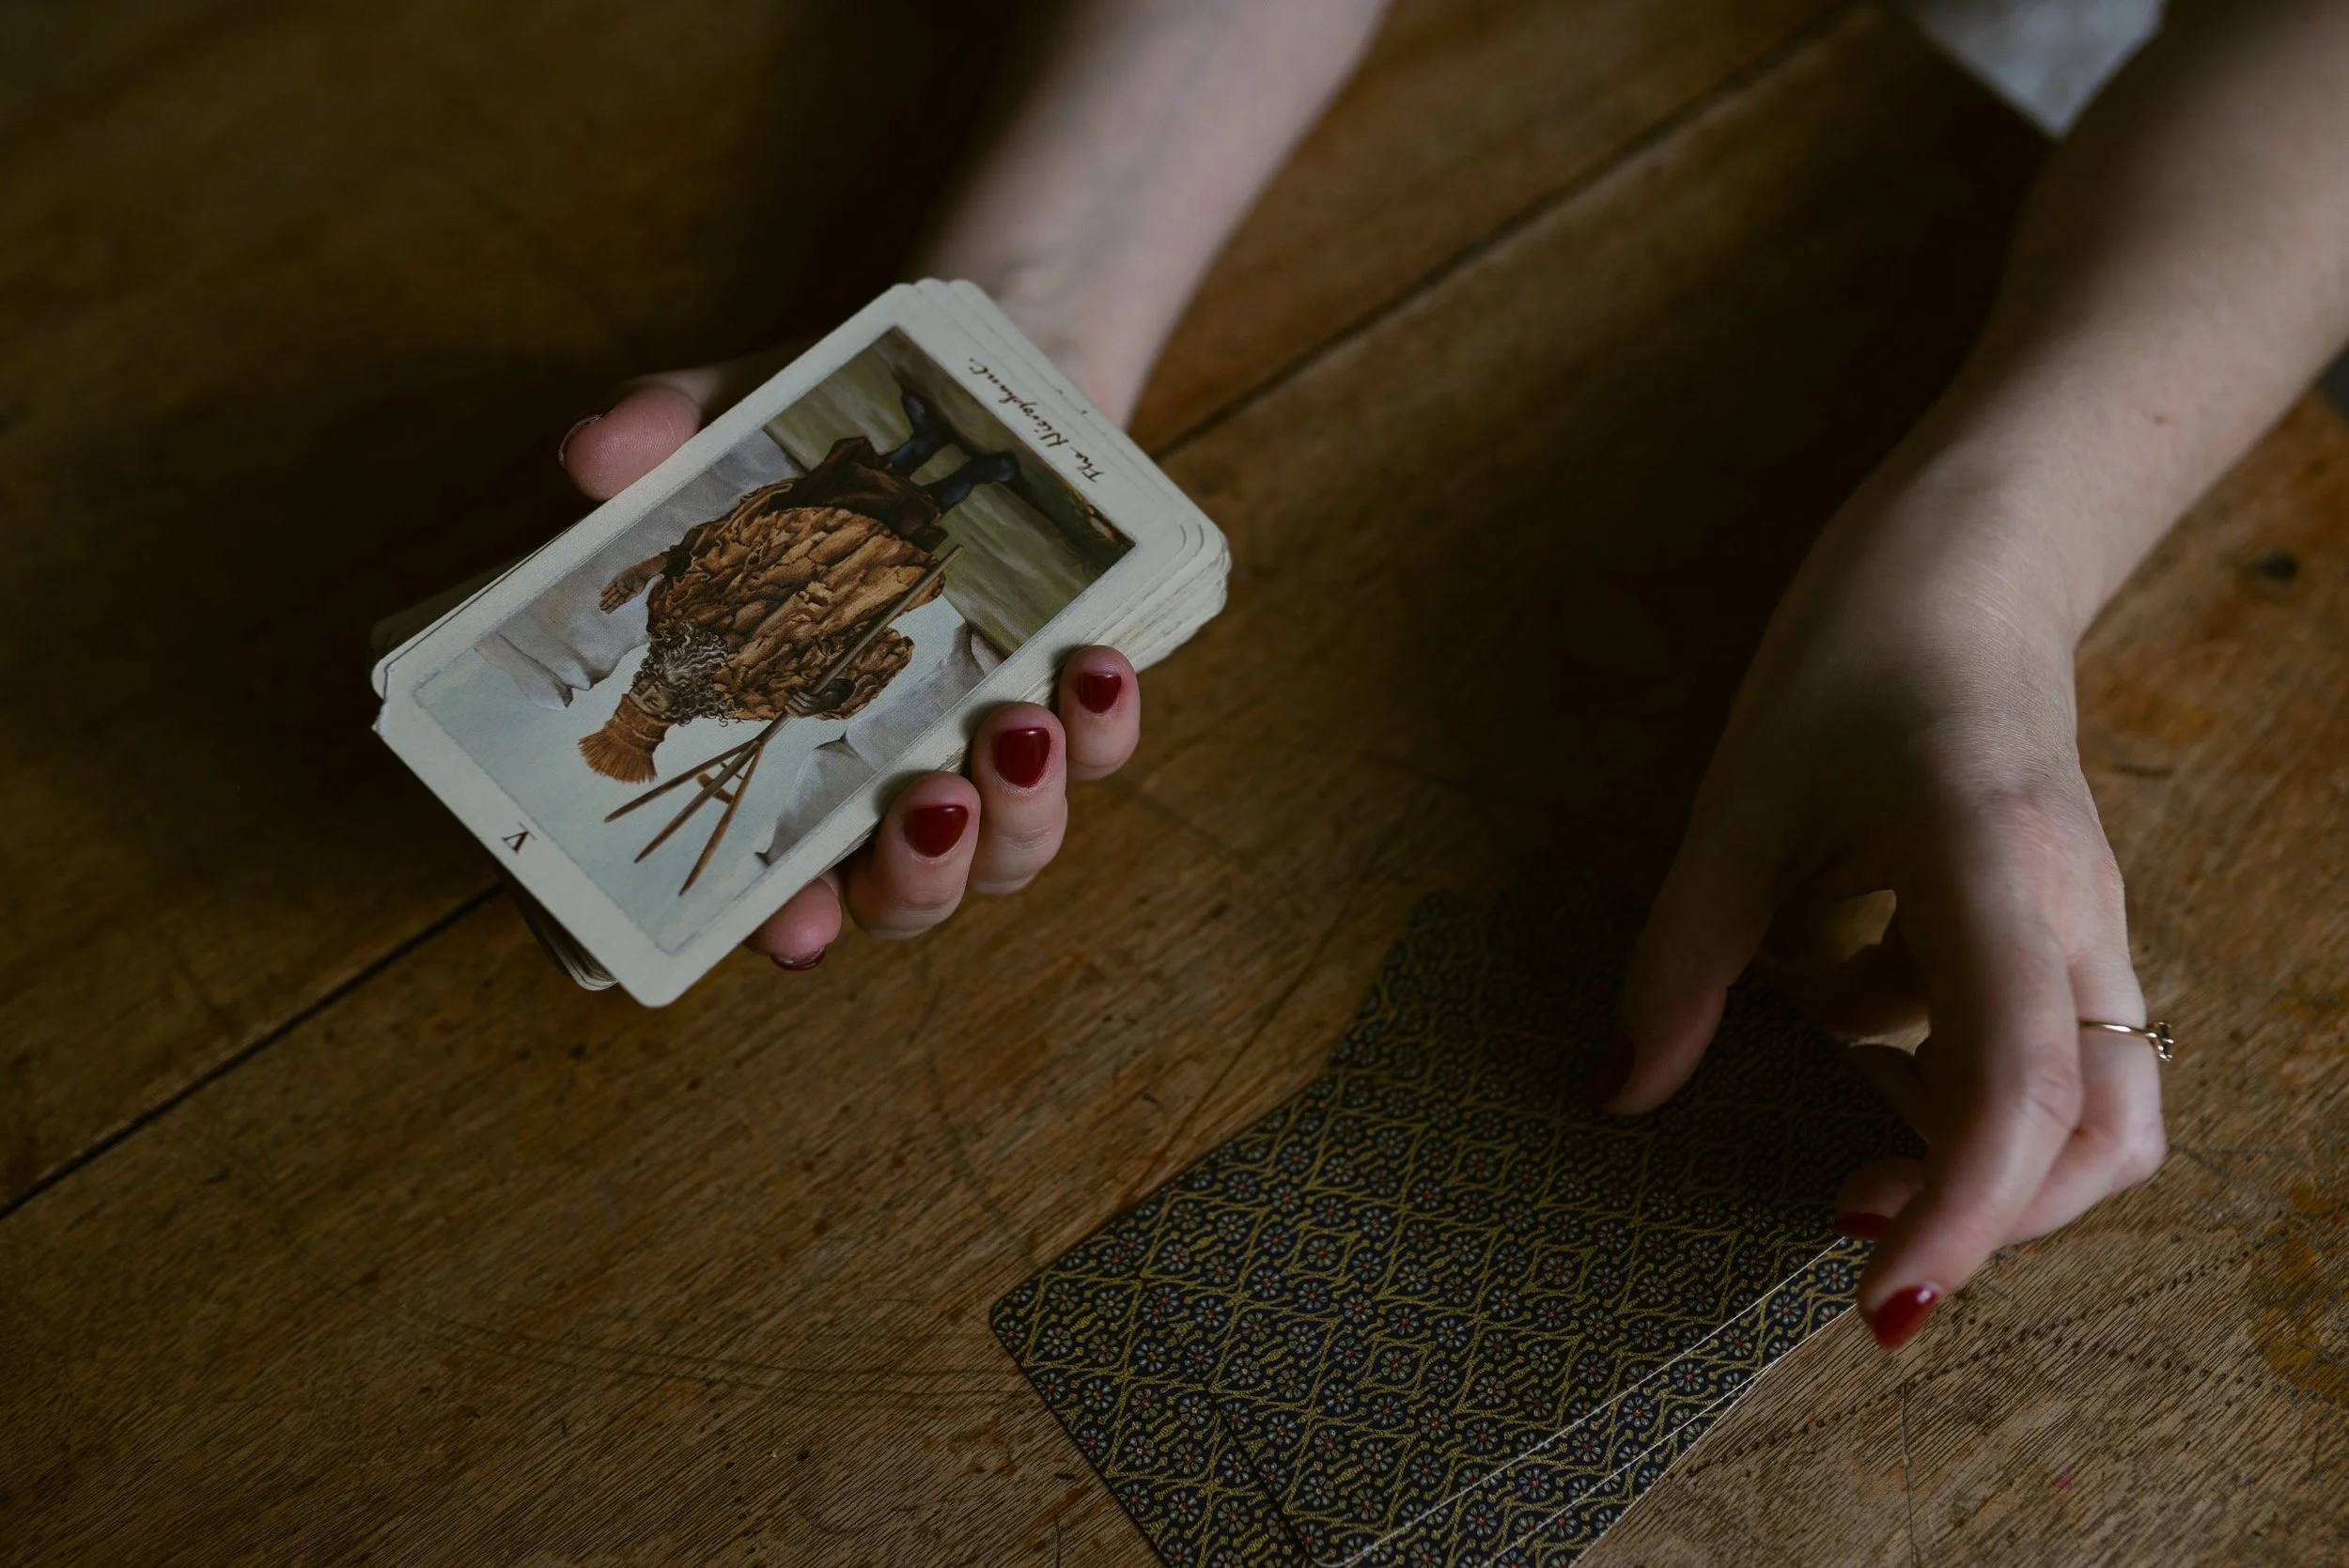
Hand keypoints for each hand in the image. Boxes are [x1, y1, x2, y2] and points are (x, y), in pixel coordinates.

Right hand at [560, 356, 1141, 969]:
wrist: (977, 376)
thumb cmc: (830, 439)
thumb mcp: (740, 418)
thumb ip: (665, 435)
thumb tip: (596, 454)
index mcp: (779, 758)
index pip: (764, 887)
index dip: (776, 926)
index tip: (793, 927)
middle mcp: (881, 788)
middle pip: (900, 902)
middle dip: (918, 878)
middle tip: (930, 803)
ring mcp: (983, 759)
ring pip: (1007, 854)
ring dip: (1019, 813)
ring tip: (1016, 726)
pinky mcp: (1076, 710)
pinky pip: (1100, 757)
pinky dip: (1102, 729)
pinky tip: (1095, 669)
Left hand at [1594, 478, 2166, 1349]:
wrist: (1960, 575)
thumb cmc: (1851, 666)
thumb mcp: (1737, 806)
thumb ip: (1682, 957)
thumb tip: (1619, 1093)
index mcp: (1993, 875)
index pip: (2017, 1088)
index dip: (1961, 1216)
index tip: (1881, 1302)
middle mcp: (2073, 920)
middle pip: (2099, 1137)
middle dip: (1983, 1215)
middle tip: (1836, 1219)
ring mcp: (2082, 931)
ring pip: (2081, 1106)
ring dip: (1959, 1151)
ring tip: (1822, 1130)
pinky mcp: (2061, 935)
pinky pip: (2028, 1050)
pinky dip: (1934, 1078)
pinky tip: (1832, 1017)